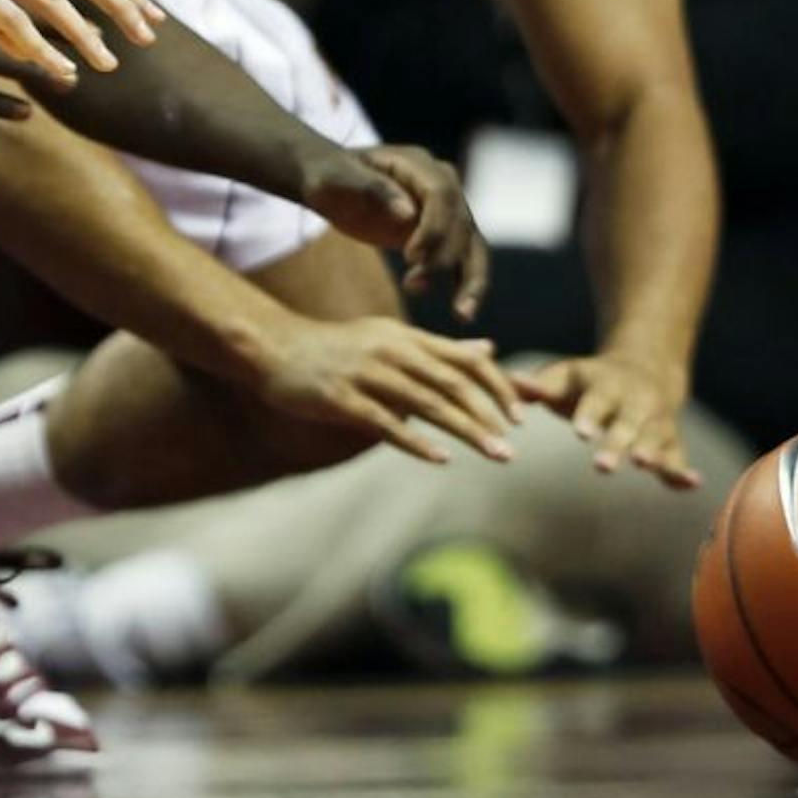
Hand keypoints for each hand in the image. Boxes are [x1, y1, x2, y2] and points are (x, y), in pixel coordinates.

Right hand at [254, 311, 521, 465]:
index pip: (466, 358)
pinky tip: (441, 460)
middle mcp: (392, 351)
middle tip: (514, 448)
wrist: (275, 347)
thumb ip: (440, 349)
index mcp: (407, 337)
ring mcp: (367, 373)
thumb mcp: (391, 338)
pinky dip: (416, 441)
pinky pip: (385, 422)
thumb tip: (489, 349)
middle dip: (489, 417)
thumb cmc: (337, 347)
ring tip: (495, 456)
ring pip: (427, 403)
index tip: (522, 415)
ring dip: (466, 432)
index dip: (498, 385)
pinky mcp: (342, 397)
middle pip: (453, 383)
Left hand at [302, 146, 490, 319]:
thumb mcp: (338, 177)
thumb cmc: (330, 175)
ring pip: (472, 245)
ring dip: (471, 280)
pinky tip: (464, 315)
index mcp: (418, 164)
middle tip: (413, 286)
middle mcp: (442, 184)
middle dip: (442, 258)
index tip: (410, 257)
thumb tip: (408, 213)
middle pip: (460, 223)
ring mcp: (447, 210)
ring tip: (463, 315)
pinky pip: (463, 260)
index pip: (441, 195)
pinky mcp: (442, 235)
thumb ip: (372, 189)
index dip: (433, 227)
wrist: (330, 182)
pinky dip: (465, 286)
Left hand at [515, 351, 698, 489]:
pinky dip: (684, 471)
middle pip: (627, 424)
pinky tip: (692, 485)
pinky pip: (679, 456)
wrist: (644, 369)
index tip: (580, 432)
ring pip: (655, 439)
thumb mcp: (566, 375)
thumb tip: (511, 382)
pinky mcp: (671, 440)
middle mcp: (635, 402)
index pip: (596, 401)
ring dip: (652, 454)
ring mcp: (656, 421)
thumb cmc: (590, 380)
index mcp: (607, 385)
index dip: (589, 415)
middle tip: (604, 465)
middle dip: (617, 443)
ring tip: (646, 466)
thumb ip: (540, 385)